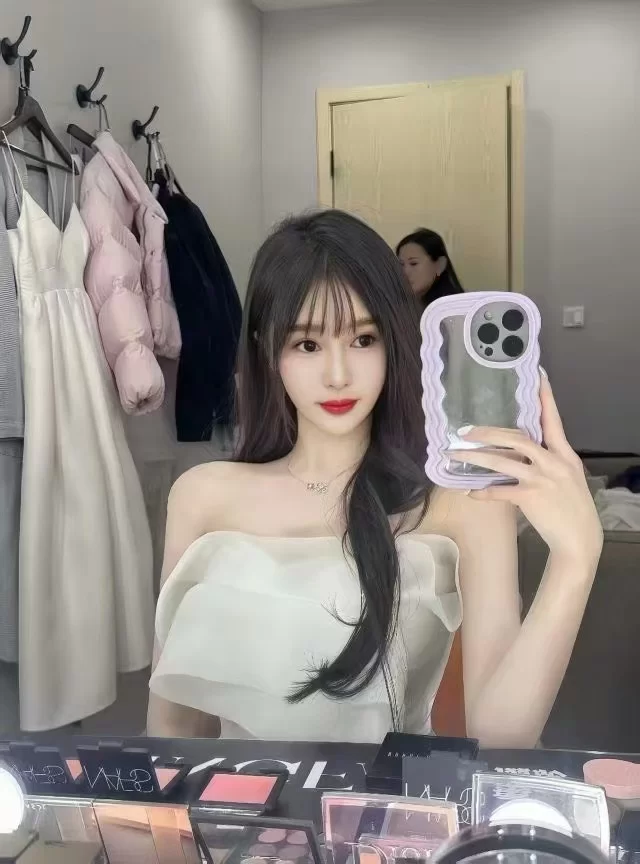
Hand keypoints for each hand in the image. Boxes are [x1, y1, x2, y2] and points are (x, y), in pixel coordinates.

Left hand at [448, 376, 602, 567]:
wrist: (579, 538)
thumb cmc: (572, 508)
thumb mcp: (567, 477)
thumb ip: (548, 461)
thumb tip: (522, 452)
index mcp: (564, 454)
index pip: (553, 420)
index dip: (545, 397)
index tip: (538, 376)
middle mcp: (553, 462)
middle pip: (517, 437)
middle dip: (489, 433)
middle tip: (466, 431)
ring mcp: (541, 479)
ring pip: (502, 461)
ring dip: (476, 458)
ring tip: (454, 455)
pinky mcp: (530, 497)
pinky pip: (499, 491)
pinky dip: (483, 492)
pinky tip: (470, 493)